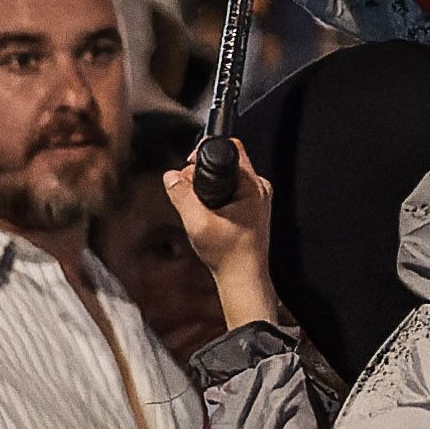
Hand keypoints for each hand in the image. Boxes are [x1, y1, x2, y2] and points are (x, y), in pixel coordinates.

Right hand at [165, 140, 282, 330]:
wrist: (243, 281)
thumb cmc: (230, 255)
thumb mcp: (198, 222)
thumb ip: (181, 195)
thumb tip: (170, 176)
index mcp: (253, 186)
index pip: (231, 148)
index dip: (205, 152)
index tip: (189, 167)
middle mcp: (259, 189)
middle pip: (226, 162)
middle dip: (202, 174)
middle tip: (190, 194)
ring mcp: (257, 201)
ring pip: (226, 179)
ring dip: (208, 189)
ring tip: (199, 208)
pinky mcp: (251, 212)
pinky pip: (229, 193)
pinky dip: (215, 199)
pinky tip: (207, 216)